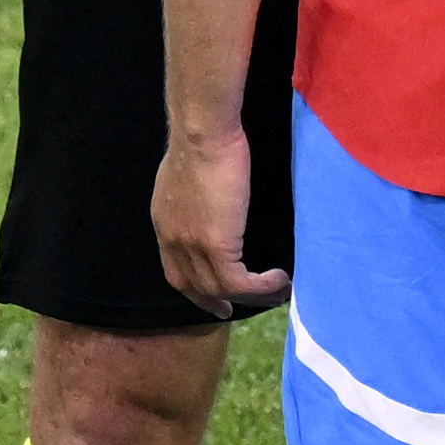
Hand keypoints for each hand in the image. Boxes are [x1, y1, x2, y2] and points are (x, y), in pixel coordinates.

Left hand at [154, 131, 290, 317]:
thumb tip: (210, 204)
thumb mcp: (187, 176)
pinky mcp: (216, 245)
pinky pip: (239, 283)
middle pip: (192, 286)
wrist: (202, 133)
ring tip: (275, 290)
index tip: (211, 296)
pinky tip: (279, 278)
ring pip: (220, 288)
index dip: (193, 286)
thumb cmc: (201, 141)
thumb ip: (193, 198)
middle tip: (231, 311)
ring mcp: (192, 245)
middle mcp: (172, 239)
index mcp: (165, 222)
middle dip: (212, 302)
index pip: (174, 268)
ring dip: (249, 295)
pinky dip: (261, 287)